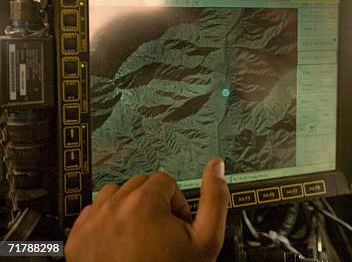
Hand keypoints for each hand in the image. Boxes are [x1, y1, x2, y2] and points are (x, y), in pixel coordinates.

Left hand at [66, 158, 228, 261]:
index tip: (177, 226)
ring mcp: (92, 222)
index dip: (176, 203)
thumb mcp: (205, 241)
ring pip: (115, 194)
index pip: (165, 180)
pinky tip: (121, 242)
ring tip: (140, 236)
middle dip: (153, 203)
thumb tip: (216, 167)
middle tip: (161, 233)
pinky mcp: (77, 237)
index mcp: (144, 203)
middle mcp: (114, 207)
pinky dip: (108, 221)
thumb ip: (214, 199)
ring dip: (129, 207)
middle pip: (139, 184)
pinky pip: (94, 212)